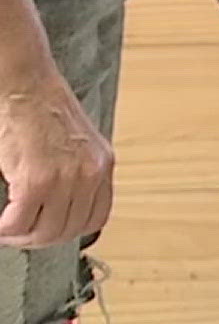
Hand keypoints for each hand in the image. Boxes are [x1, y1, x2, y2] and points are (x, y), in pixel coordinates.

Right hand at [0, 69, 113, 249]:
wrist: (26, 85)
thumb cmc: (44, 108)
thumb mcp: (77, 142)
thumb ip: (77, 172)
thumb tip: (62, 207)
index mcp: (103, 164)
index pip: (97, 218)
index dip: (69, 230)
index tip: (48, 230)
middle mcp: (91, 173)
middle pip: (69, 230)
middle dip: (40, 238)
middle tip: (19, 234)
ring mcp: (66, 178)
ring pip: (45, 232)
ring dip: (21, 237)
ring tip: (7, 229)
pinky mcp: (36, 181)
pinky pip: (18, 223)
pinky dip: (5, 230)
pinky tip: (0, 224)